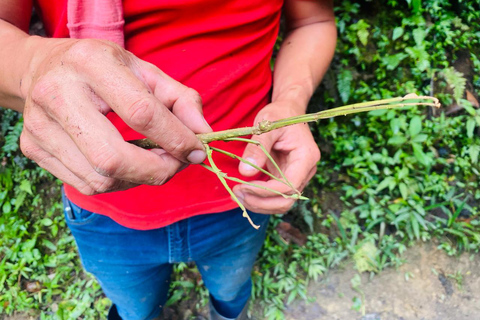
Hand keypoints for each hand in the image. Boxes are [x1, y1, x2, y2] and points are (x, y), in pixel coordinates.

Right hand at [19, 38, 210, 194]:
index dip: (176, 139)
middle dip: (157, 171)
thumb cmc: (103, 70)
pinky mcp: (33, 148)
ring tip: (153, 162)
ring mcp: (40, 125)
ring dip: (139, 179)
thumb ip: (181, 100)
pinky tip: (127, 165)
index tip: (196, 151)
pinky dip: (117, 182)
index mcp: (91, 63)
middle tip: (176, 164)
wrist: (42, 69)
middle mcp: (58, 94)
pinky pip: (86, 185)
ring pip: (100, 179)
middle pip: (114, 158)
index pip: (141, 113)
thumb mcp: (145, 71)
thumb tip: (204, 135)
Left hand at [232, 101, 319, 213]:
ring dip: (259, 204)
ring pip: (281, 203)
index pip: (288, 186)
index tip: (243, 186)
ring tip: (238, 195)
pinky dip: (260, 199)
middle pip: (287, 200)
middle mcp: (306, 171)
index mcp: (306, 157)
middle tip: (237, 194)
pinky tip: (244, 192)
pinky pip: (276, 197)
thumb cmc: (279, 115)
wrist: (288, 112)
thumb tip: (245, 173)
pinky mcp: (287, 178)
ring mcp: (298, 177)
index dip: (265, 191)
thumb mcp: (266, 126)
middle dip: (261, 202)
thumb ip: (257, 149)